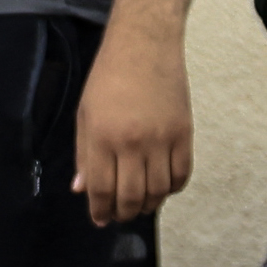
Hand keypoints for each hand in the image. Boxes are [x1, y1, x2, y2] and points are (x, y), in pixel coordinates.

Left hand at [74, 29, 192, 227]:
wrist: (144, 47)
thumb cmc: (107, 79)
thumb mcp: (85, 115)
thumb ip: (84, 155)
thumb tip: (82, 190)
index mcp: (102, 137)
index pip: (102, 189)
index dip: (101, 210)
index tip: (100, 219)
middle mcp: (132, 142)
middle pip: (131, 196)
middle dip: (124, 213)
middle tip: (120, 216)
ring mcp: (161, 139)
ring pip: (158, 190)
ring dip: (149, 205)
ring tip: (140, 206)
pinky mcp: (184, 133)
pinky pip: (181, 174)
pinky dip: (172, 188)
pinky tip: (162, 189)